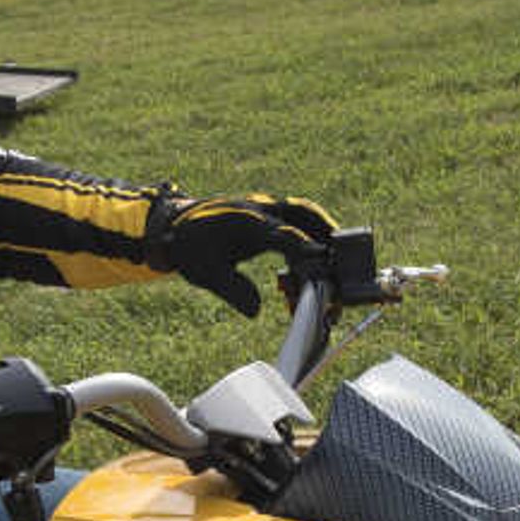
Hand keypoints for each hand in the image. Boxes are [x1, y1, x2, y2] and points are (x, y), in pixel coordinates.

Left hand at [149, 191, 338, 316]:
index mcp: (245, 222)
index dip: (303, 247)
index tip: (322, 259)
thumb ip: (231, 290)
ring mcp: (267, 209)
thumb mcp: (203, 273)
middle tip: (342, 266)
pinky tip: (315, 261)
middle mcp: (261, 210)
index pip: (282, 233)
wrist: (177, 224)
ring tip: (338, 262)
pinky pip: (299, 218)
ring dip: (324, 232)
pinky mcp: (269, 215)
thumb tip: (256, 312)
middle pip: (303, 216)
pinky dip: (312, 235)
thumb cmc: (191, 247)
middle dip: (326, 239)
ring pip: (305, 212)